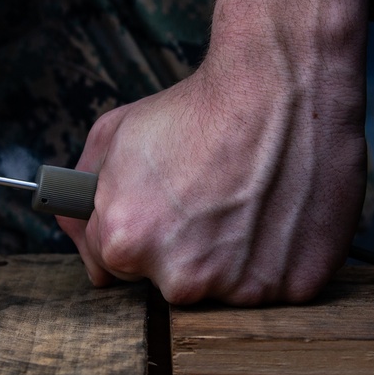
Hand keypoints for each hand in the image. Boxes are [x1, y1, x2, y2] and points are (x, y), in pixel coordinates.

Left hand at [59, 0, 368, 304]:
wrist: (282, 85)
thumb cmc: (199, 107)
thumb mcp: (113, 134)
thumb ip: (82, 190)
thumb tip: (77, 229)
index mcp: (125, 242)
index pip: (112, 263)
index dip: (136, 229)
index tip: (159, 209)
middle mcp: (180, 277)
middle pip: (171, 281)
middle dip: (184, 248)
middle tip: (209, 199)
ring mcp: (241, 289)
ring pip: (228, 287)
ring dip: (235, 256)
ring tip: (250, 200)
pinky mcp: (296, 286)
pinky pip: (280, 283)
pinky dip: (281, 257)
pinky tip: (282, 212)